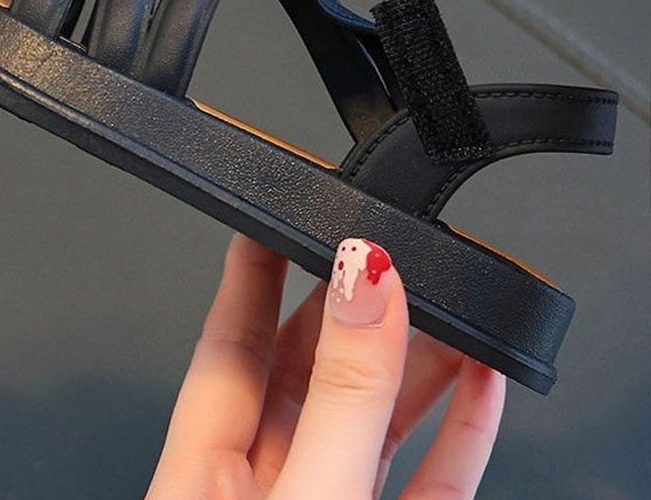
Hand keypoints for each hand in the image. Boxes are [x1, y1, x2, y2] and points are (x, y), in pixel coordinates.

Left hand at [145, 234, 504, 498]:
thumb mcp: (309, 498)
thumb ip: (342, 399)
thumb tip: (364, 286)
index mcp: (203, 478)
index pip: (229, 343)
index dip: (253, 271)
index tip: (274, 212)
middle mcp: (263, 490)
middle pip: (308, 373)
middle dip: (351, 308)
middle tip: (385, 250)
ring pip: (372, 420)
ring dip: (418, 363)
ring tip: (452, 306)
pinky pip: (427, 483)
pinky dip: (459, 433)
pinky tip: (481, 387)